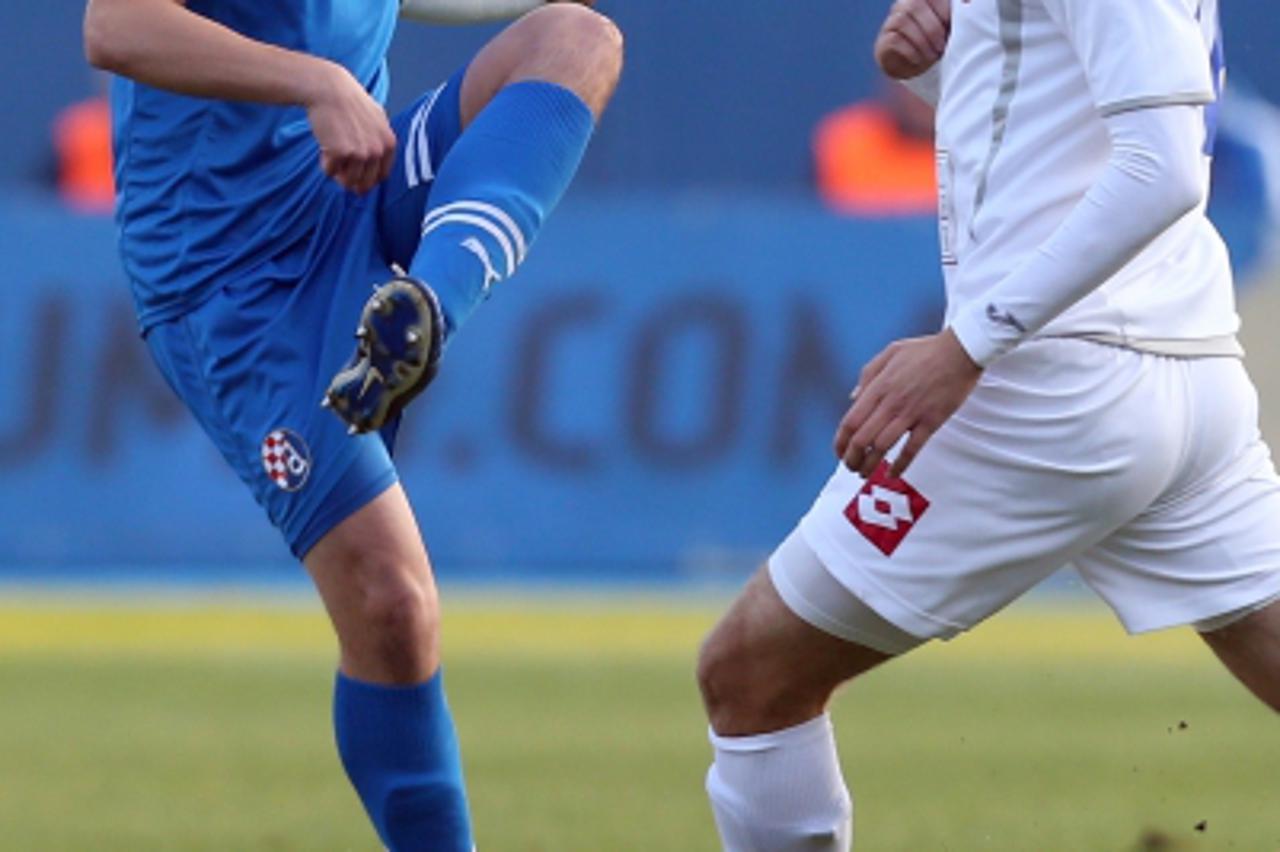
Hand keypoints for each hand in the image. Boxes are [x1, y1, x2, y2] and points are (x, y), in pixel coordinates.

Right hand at [303, 61, 396, 193]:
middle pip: (365, 183)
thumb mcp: (377, 118)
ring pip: (348, 181)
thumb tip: (379, 160)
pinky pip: (330, 171)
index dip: (368, 179)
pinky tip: (324, 146)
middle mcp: (378, 150)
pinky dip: (325, 163)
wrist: (329, 89)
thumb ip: (380, 139)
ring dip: (337, 172)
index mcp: (389, 143)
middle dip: (352, 181)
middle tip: (341, 171)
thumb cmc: (349, 101)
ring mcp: (360, 153)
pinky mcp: (341, 153)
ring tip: (332, 152)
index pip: (382, 176)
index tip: (357, 177)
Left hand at [834, 328, 980, 478]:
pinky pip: (912, 449)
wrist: (960, 351)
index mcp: (878, 386)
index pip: (850, 421)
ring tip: (865, 473)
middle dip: (852, 458)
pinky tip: (893, 474)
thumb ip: (868, 375)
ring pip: (882, 447)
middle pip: (862, 439)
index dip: (840, 441)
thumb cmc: (925, 350)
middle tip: (851, 466)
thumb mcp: (889, 353)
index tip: (839, 452)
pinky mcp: (931, 421)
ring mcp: (911, 413)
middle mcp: (890, 402)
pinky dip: (900, 465)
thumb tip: (852, 397)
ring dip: (870, 465)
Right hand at [874, 0, 950, 79]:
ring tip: (933, 55)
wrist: (917, 65)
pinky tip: (920, 60)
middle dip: (932, 27)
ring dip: (921, 40)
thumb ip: (956, 14)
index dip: (942, 9)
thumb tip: (968, 1)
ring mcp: (891, 22)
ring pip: (902, 20)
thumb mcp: (949, 26)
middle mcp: (903, 4)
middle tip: (943, 46)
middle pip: (914, 5)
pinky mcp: (883, 41)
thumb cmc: (938, 41)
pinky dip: (910, 50)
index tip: (953, 28)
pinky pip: (894, 39)